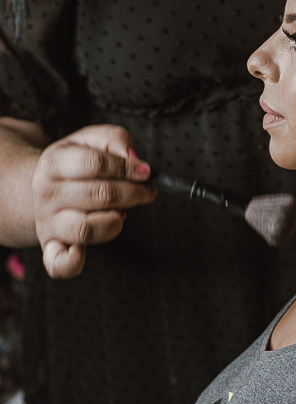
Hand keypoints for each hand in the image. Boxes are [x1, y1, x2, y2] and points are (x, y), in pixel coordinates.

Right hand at [32, 124, 156, 278]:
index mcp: (53, 163)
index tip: (145, 172)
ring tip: (121, 214)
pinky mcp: (51, 248)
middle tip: (145, 191)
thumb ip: (114, 139)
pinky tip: (85, 250)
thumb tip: (133, 158)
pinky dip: (75, 263)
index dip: (127, 168)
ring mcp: (47, 223)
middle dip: (132, 193)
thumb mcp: (90, 139)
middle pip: (98, 195)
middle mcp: (46, 194)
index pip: (95, 164)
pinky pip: (60, 265)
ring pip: (86, 229)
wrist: (43, 187)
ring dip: (115, 221)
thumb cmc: (74, 162)